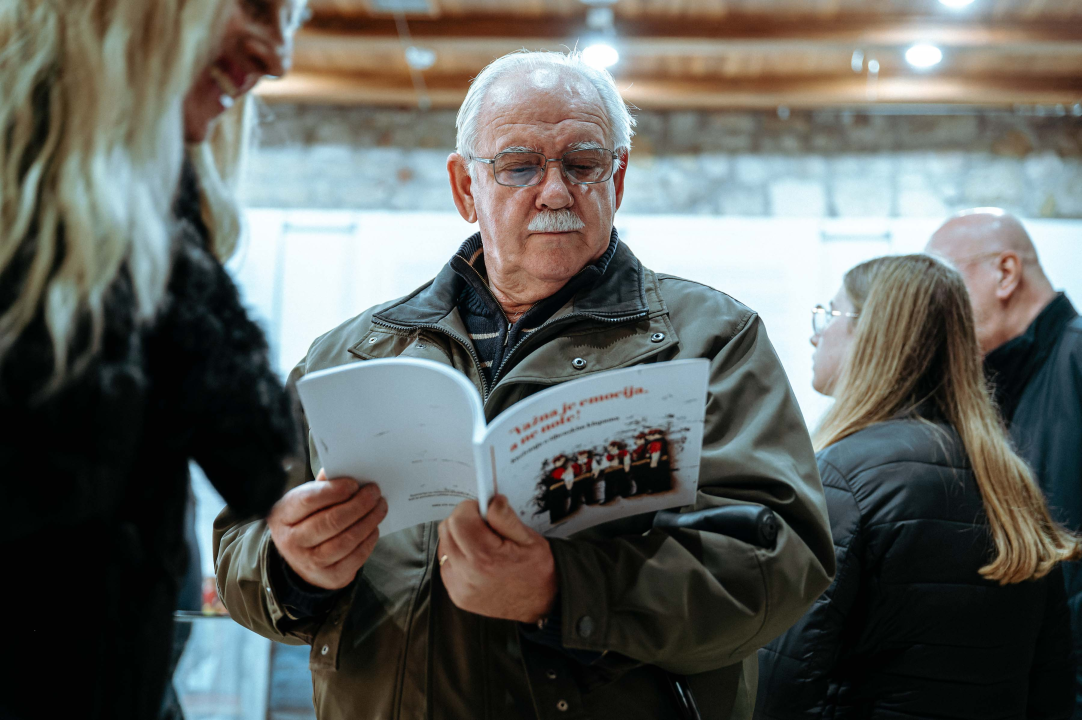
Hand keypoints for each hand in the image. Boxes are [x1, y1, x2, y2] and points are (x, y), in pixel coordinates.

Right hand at [268, 470, 387, 589]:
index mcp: (283, 515)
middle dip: (358, 505)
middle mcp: (292, 542)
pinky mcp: (329, 577)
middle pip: (330, 521)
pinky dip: (368, 541)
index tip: (354, 483)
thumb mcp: (304, 500)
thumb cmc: (306, 519)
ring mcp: (310, 563)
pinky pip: (355, 558)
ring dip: (368, 521)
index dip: (334, 491)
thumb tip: (349, 470)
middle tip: (374, 492)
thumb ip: (323, 484)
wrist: (300, 559)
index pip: (308, 500)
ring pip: (345, 541)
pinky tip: (374, 528)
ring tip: (380, 507)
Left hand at [437, 494, 556, 622]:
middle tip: (484, 526)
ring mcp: (459, 587)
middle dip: (463, 520)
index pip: (459, 520)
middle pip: (447, 530)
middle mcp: (468, 575)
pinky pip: (446, 564)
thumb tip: (491, 501)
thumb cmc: (537, 570)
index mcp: (486, 558)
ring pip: (444, 546)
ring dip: (458, 538)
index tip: (482, 510)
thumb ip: (506, 519)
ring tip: (481, 544)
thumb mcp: (530, 539)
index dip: (470, 508)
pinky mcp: (456, 595)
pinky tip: (476, 560)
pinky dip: (457, 556)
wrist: (540, 604)